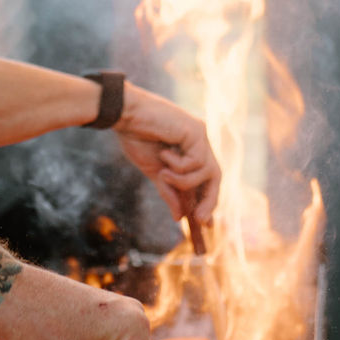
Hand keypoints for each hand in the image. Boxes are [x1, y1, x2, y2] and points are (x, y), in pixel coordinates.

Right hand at [114, 84, 220, 222]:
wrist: (124, 115)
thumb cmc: (135, 137)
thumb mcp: (154, 171)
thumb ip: (169, 191)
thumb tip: (179, 217)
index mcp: (189, 150)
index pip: (204, 179)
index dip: (206, 200)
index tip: (203, 223)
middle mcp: (199, 143)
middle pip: (214, 177)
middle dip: (209, 200)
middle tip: (200, 220)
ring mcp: (199, 136)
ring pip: (207, 172)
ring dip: (184, 181)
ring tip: (163, 174)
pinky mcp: (197, 131)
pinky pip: (197, 162)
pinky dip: (179, 166)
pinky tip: (164, 154)